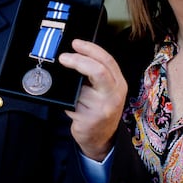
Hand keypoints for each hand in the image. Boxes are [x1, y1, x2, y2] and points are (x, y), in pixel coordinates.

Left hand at [58, 38, 127, 161]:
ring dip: (71, 90)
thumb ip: (98, 73)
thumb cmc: (101, 109)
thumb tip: (76, 54)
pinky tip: (72, 107)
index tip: (75, 43)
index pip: (107, 61)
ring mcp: (102, 109)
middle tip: (64, 57)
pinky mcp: (89, 120)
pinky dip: (67, 103)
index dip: (90, 49)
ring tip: (73, 95)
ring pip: (80, 90)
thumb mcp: (107, 90)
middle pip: (98, 71)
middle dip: (78, 61)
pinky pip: (71, 104)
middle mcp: (114, 96)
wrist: (102, 139)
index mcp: (119, 84)